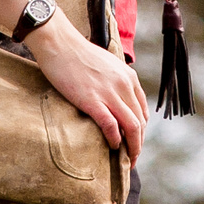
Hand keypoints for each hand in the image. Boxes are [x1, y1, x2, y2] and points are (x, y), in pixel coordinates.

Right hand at [26, 15, 148, 161]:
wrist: (60, 44)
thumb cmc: (79, 55)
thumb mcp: (107, 66)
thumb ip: (115, 82)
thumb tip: (116, 101)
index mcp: (129, 77)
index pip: (143, 110)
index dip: (141, 130)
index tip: (134, 142)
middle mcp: (124, 85)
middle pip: (140, 122)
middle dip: (139, 143)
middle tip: (133, 158)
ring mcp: (109, 92)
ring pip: (132, 126)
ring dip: (132, 147)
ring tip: (127, 160)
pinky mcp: (92, 100)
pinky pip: (110, 125)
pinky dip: (114, 139)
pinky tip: (112, 146)